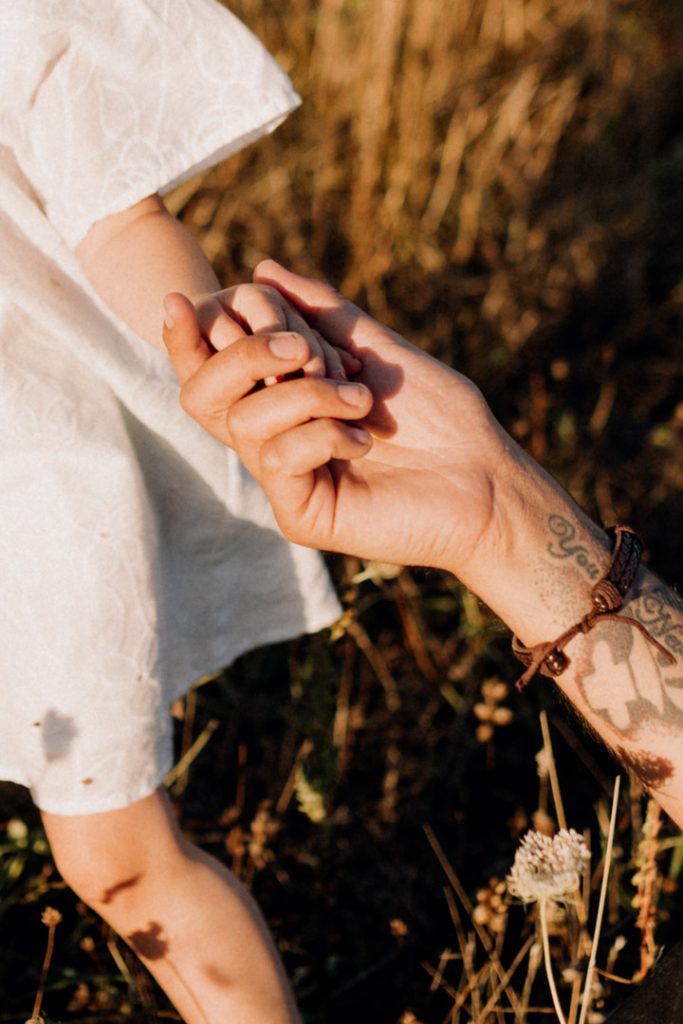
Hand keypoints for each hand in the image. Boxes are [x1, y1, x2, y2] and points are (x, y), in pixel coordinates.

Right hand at [164, 261, 511, 582]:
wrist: (484, 476)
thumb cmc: (440, 415)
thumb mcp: (375, 349)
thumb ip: (321, 313)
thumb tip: (262, 269)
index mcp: (282, 404)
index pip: (212, 371)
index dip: (186, 337)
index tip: (181, 299)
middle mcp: (272, 441)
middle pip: (200, 394)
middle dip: (244, 353)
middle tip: (305, 348)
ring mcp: (284, 480)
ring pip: (242, 419)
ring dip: (306, 392)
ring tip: (362, 399)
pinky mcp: (300, 513)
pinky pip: (277, 457)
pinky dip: (322, 432)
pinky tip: (365, 437)